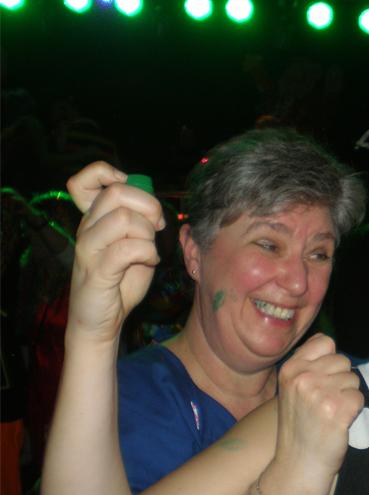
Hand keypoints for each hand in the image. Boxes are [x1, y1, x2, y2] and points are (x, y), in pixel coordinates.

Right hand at [67, 161, 164, 343]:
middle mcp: (87, 228)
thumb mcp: (133, 242)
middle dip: (148, 206)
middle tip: (157, 226)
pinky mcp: (97, 271)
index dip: (109, 174)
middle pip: (116, 192)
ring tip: (150, 249)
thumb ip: (139, 220)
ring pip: (123, 218)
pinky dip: (148, 253)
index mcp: (94, 218)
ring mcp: (88, 248)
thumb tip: (152, 201)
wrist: (101, 320)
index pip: (85, 180)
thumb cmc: (120, 279)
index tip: (130, 194)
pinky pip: (128, 248)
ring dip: (148, 233)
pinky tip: (149, 262)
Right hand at [274, 334, 363, 480]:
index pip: (325, 342)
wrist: (298, 464)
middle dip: (341, 380)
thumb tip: (328, 342)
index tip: (322, 380)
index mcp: (290, 368)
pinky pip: (359, 397)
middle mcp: (303, 378)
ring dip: (347, 396)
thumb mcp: (292, 388)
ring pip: (353, 379)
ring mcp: (320, 393)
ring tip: (330, 413)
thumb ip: (308, 363)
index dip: (330, 360)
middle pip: (343, 361)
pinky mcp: (337, 410)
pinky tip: (338, 422)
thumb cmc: (300, 424)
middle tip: (325, 403)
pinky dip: (354, 411)